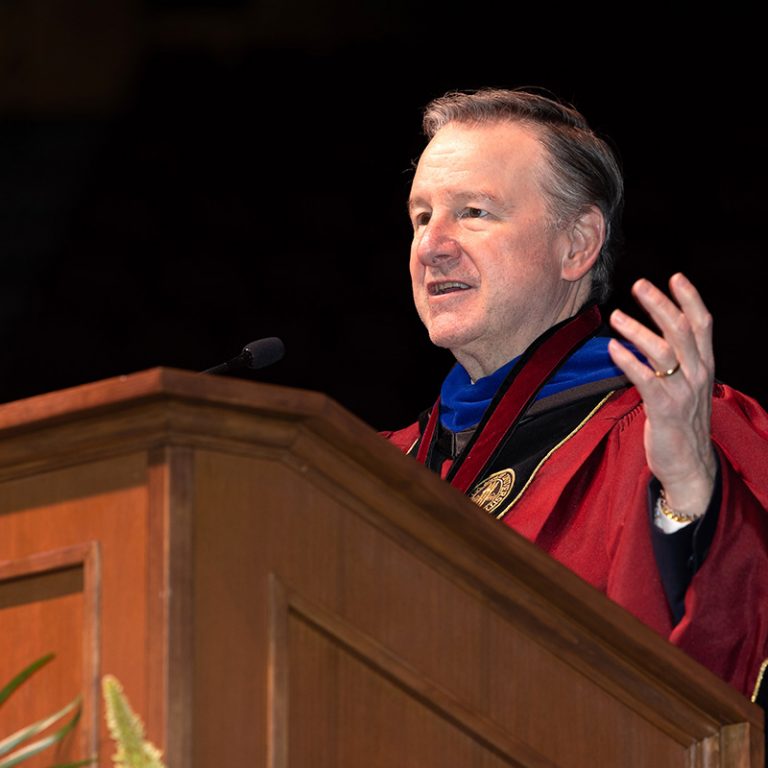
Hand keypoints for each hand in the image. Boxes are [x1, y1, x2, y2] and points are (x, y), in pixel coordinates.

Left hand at [607, 273, 716, 517]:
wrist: (689, 466)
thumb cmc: (682, 423)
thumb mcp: (687, 387)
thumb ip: (677, 361)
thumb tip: (655, 334)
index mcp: (705, 366)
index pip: (703, 325)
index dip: (690, 299)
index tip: (675, 276)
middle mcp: (698, 374)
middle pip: (682, 330)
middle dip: (661, 304)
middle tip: (639, 285)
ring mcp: (683, 392)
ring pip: (664, 351)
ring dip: (639, 330)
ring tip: (615, 316)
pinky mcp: (664, 409)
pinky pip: (646, 379)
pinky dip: (629, 361)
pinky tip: (613, 348)